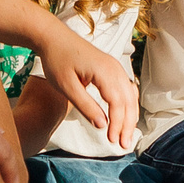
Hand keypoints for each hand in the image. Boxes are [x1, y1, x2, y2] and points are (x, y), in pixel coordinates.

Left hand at [38, 22, 138, 149]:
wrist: (53, 37)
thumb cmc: (56, 60)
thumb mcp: (67, 86)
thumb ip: (85, 106)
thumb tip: (103, 125)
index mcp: (104, 71)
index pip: (117, 102)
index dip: (117, 124)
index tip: (111, 140)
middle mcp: (115, 68)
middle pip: (128, 101)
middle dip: (127, 125)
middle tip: (123, 146)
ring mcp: (115, 67)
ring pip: (130, 96)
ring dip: (129, 117)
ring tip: (125, 136)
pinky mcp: (112, 68)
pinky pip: (126, 89)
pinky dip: (127, 105)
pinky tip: (125, 118)